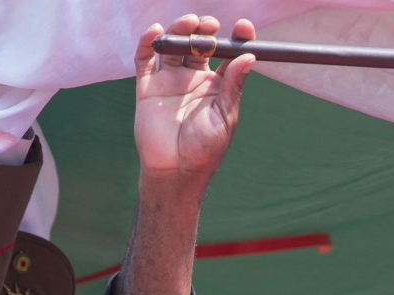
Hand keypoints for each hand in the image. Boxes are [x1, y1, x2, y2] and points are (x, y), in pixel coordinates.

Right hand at [134, 16, 255, 182]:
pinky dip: (148, 42)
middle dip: (204, 30)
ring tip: (189, 24)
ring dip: (180, 30)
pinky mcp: (148, 88)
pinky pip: (145, 60)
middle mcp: (193, 79)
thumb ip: (233, 85)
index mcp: (217, 87)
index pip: (227, 55)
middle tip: (210, 25)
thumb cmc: (206, 149)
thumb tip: (249, 56)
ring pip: (174, 47)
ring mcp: (170, 81)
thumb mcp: (225, 116)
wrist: (176, 171)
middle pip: (199, 44)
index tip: (244, 27)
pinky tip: (156, 31)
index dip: (236, 39)